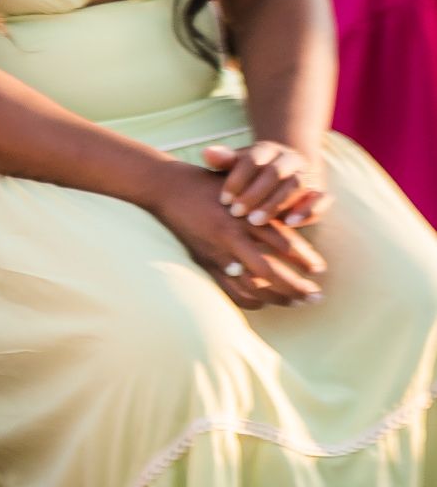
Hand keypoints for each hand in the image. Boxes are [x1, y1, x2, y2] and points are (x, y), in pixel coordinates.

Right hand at [149, 161, 325, 308]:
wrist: (166, 188)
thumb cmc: (208, 184)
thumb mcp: (241, 187)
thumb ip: (265, 207)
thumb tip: (296, 230)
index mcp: (242, 214)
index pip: (281, 240)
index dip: (303, 256)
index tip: (320, 268)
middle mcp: (230, 236)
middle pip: (269, 269)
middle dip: (296, 286)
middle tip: (316, 295)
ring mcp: (215, 253)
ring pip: (251, 285)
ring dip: (278, 297)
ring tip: (298, 302)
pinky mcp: (205, 263)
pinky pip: (231, 290)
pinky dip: (252, 300)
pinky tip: (266, 302)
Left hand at [200, 140, 329, 230]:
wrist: (285, 173)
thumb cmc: (252, 174)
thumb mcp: (236, 165)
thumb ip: (224, 161)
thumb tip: (206, 153)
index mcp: (268, 149)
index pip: (253, 160)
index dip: (237, 179)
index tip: (224, 200)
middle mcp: (290, 158)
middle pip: (274, 173)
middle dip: (254, 194)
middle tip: (236, 213)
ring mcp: (307, 174)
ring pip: (296, 185)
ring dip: (276, 204)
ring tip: (256, 221)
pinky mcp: (320, 192)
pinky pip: (321, 199)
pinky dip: (308, 210)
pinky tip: (290, 223)